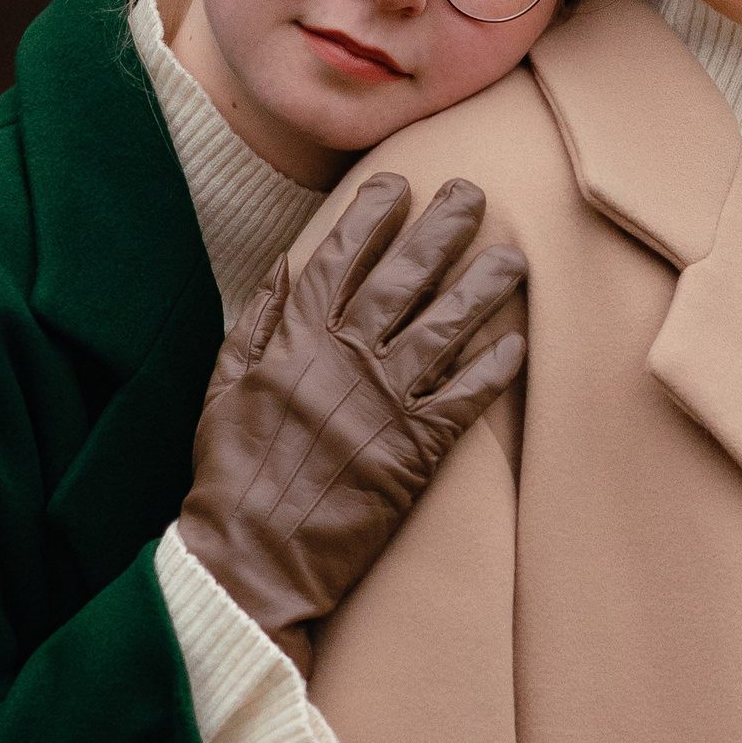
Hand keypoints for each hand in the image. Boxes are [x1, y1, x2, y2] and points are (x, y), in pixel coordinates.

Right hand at [176, 173, 526, 673]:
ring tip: (514, 256)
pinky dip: (493, 370)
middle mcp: (343, 361)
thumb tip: (284, 264)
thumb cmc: (230, 476)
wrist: (250, 560)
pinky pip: (464, 400)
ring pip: (445, 328)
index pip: (339, 259)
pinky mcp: (413, 452)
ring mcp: (381, 404)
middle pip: (402, 279)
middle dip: (441, 229)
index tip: (397, 182)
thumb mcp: (223, 387)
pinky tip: (518, 343)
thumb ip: (257, 322)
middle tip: (473, 191)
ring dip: (483, 288)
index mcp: (294, 342)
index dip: (370, 216)